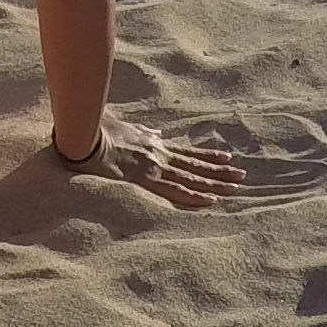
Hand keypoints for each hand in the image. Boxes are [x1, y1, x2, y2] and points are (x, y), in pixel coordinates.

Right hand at [53, 115, 243, 207]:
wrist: (84, 134)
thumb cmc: (98, 129)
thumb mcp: (125, 126)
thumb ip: (142, 130)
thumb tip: (155, 131)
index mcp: (153, 144)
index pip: (186, 153)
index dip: (207, 157)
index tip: (226, 158)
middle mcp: (159, 155)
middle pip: (195, 165)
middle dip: (219, 172)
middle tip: (242, 175)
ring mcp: (154, 167)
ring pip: (191, 177)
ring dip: (214, 182)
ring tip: (235, 186)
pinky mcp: (145, 179)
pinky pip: (173, 190)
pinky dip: (193, 196)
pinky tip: (209, 200)